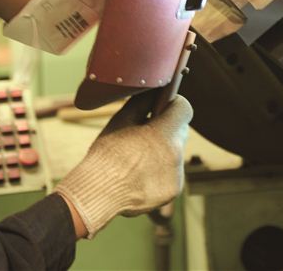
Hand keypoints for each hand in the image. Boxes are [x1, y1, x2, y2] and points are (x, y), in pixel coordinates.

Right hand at [54, 93, 192, 238]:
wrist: (99, 192)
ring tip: (139, 157)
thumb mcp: (122, 120)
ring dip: (164, 150)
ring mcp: (176, 174)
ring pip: (176, 152)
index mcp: (164, 133)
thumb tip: (154, 89)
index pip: (184, 109)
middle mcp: (176, 153)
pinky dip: (161, 170)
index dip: (173, 104)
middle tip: (145, 132)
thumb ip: (143, 103)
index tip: (162, 106)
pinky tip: (141, 174)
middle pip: (180, 131)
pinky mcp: (173, 190)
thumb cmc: (107, 153)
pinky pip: (172, 173)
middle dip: (167, 128)